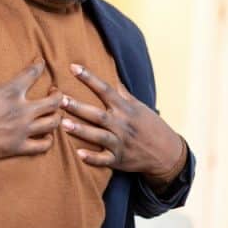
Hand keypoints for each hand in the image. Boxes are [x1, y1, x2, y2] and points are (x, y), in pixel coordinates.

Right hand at [0, 43, 62, 163]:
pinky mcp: (15, 148)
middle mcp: (20, 111)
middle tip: (53, 91)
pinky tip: (46, 135)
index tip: (41, 63)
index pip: (34, 73)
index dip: (40, 65)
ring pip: (53, 124)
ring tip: (53, 112)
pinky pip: (42, 147)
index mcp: (9, 91)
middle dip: (58, 94)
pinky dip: (48, 140)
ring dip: (57, 116)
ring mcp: (20, 131)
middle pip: (54, 101)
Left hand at [61, 63, 183, 178]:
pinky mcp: (119, 160)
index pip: (105, 89)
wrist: (167, 153)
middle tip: (60, 99)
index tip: (73, 67)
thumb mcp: (139, 107)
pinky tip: (79, 154)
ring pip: (98, 136)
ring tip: (63, 124)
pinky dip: (92, 158)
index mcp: (125, 109)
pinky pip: (104, 160)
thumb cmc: (150, 126)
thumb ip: (122, 93)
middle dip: (79, 107)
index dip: (89, 78)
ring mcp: (121, 143)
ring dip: (81, 130)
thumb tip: (111, 74)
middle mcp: (122, 124)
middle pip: (98, 114)